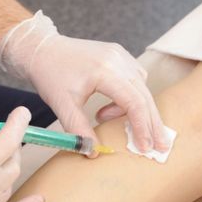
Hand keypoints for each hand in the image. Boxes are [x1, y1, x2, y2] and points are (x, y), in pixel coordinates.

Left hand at [0, 11, 167, 153]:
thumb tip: (93, 152)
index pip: (134, 102)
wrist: (42, 49)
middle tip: (160, 146)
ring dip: (135, 109)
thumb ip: (79, 129)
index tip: (144, 147)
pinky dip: (130, 97)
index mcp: (105, 70)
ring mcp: (120, 55)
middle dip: (152, 123)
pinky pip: (135, 79)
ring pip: (142, 87)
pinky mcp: (119, 55)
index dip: (141, 127)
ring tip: (105, 118)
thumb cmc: (50, 75)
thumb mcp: (62, 105)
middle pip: (144, 96)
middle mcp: (118, 60)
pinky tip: (110, 106)